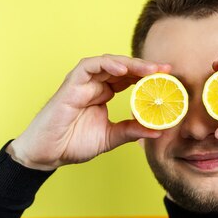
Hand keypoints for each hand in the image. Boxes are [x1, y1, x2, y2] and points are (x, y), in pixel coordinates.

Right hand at [7, 55, 171, 169]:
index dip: (148, 77)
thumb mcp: (110, 137)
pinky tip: (123, 69)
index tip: (169, 78)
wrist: (48, 154)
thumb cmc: (73, 144)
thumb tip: (158, 130)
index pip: (129, 79)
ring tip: (149, 69)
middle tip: (166, 69)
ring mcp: (82, 83)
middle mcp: (94, 85)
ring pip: (108, 63)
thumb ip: (132, 131)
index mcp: (103, 93)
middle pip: (122, 68)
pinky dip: (106, 64)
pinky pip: (89, 66)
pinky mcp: (70, 85)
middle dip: (145, 67)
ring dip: (130, 63)